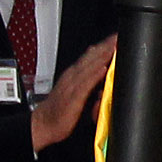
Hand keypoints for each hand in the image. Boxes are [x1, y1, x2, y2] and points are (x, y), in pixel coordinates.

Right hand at [27, 37, 117, 152]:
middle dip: (105, 46)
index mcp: (73, 74)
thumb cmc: (60, 110)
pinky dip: (94, 75)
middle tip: (118, 36)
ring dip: (102, 56)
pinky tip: (103, 68)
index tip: (116, 37)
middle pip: (91, 58)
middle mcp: (72, 77)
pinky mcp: (73, 98)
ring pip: (89, 67)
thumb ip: (89, 84)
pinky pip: (85, 85)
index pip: (90, 56)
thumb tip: (102, 76)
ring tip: (114, 47)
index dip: (103, 46)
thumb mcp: (76, 93)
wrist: (43, 125)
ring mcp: (72, 86)